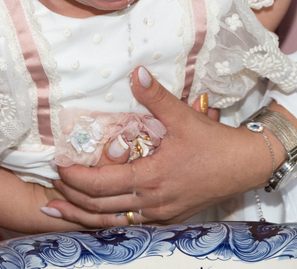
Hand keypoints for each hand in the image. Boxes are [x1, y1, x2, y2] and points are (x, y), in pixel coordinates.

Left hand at [45, 67, 268, 225]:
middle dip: (71, 199)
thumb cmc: (214, 143)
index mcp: (151, 177)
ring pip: (111, 222)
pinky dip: (105, 221)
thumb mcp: (183, 116)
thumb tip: (135, 73)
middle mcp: (152, 202)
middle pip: (99, 208)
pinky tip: (93, 216)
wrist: (246, 166)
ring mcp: (159, 214)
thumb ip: (155, 96)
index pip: (100, 184)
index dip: (75, 178)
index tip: (58, 166)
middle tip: (51, 187)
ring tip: (55, 212)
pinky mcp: (167, 218)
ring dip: (81, 216)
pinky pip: (128, 224)